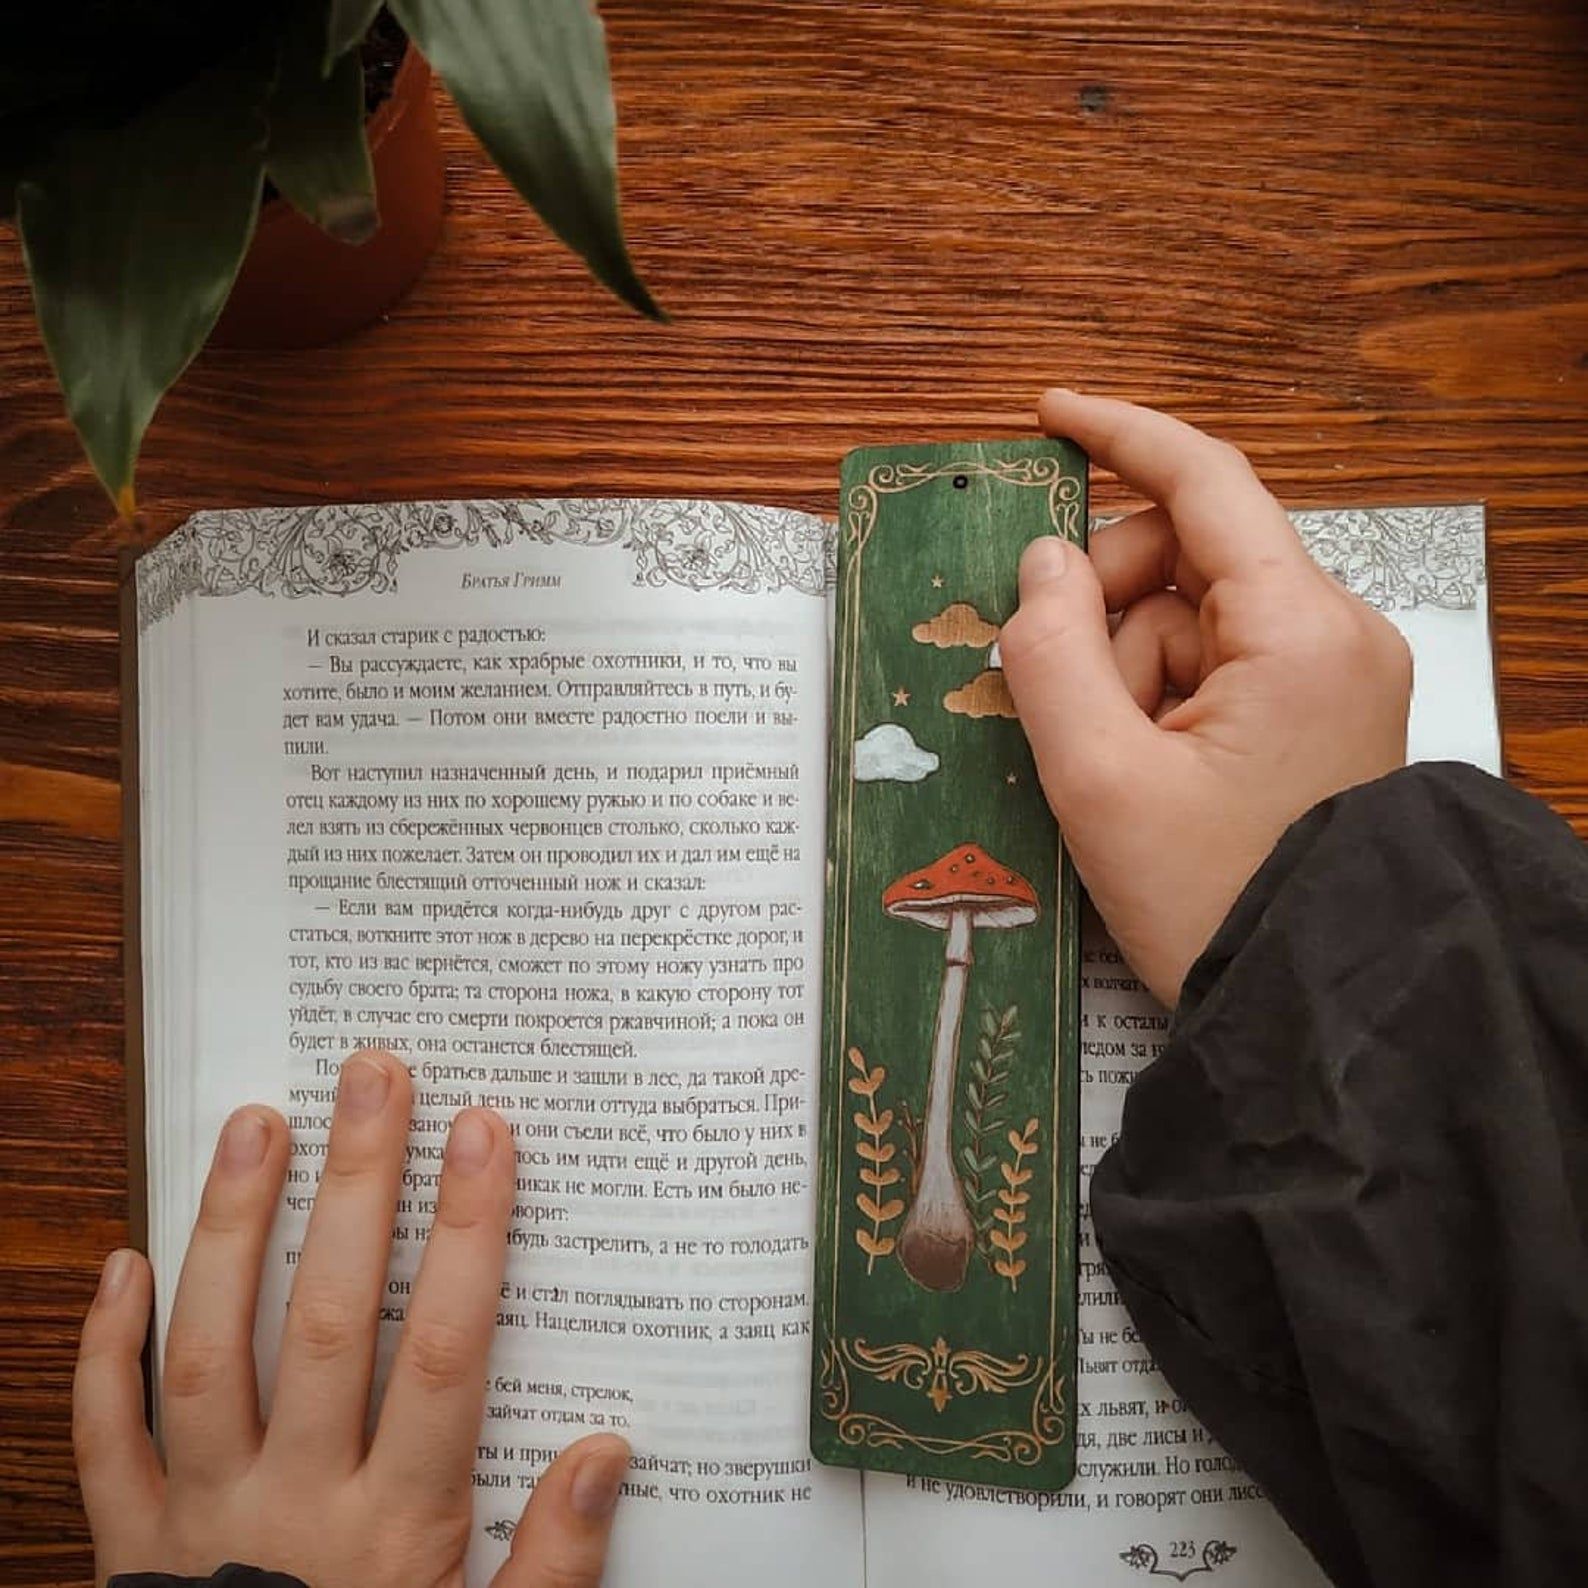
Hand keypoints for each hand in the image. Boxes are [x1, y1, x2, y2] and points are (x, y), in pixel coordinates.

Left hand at [74, 1050, 628, 1587]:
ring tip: (259, 1121)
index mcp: (395, 1532)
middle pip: (328, 1321)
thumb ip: (552, 1567)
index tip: (483, 1135)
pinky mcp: (125, 1547)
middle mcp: (293, 1507)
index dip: (467, 1236)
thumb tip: (606, 1450)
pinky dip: (104, 1347)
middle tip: (374, 1075)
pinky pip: (101, 1436)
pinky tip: (120, 1260)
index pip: (444, 1353)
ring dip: (232, 1228)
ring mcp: (197, 1521)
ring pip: (209, 1350)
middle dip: (357, 1189)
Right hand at [1000, 390, 1411, 1005]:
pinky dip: (1157, 698)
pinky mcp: (1317, 712)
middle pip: (1185, 555)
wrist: (1310, 1007)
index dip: (1120, 435)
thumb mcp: (1099, 781)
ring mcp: (1331, 675)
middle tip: (1067, 701)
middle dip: (1106, 611)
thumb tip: (1041, 562)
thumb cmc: (1212, 902)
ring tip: (1118, 768)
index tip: (1047, 413)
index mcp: (1299, 632)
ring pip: (1188, 616)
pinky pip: (1213, 664)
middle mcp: (1333, 633)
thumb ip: (1050, 653)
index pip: (1205, 482)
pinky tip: (1144, 770)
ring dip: (1126, 672)